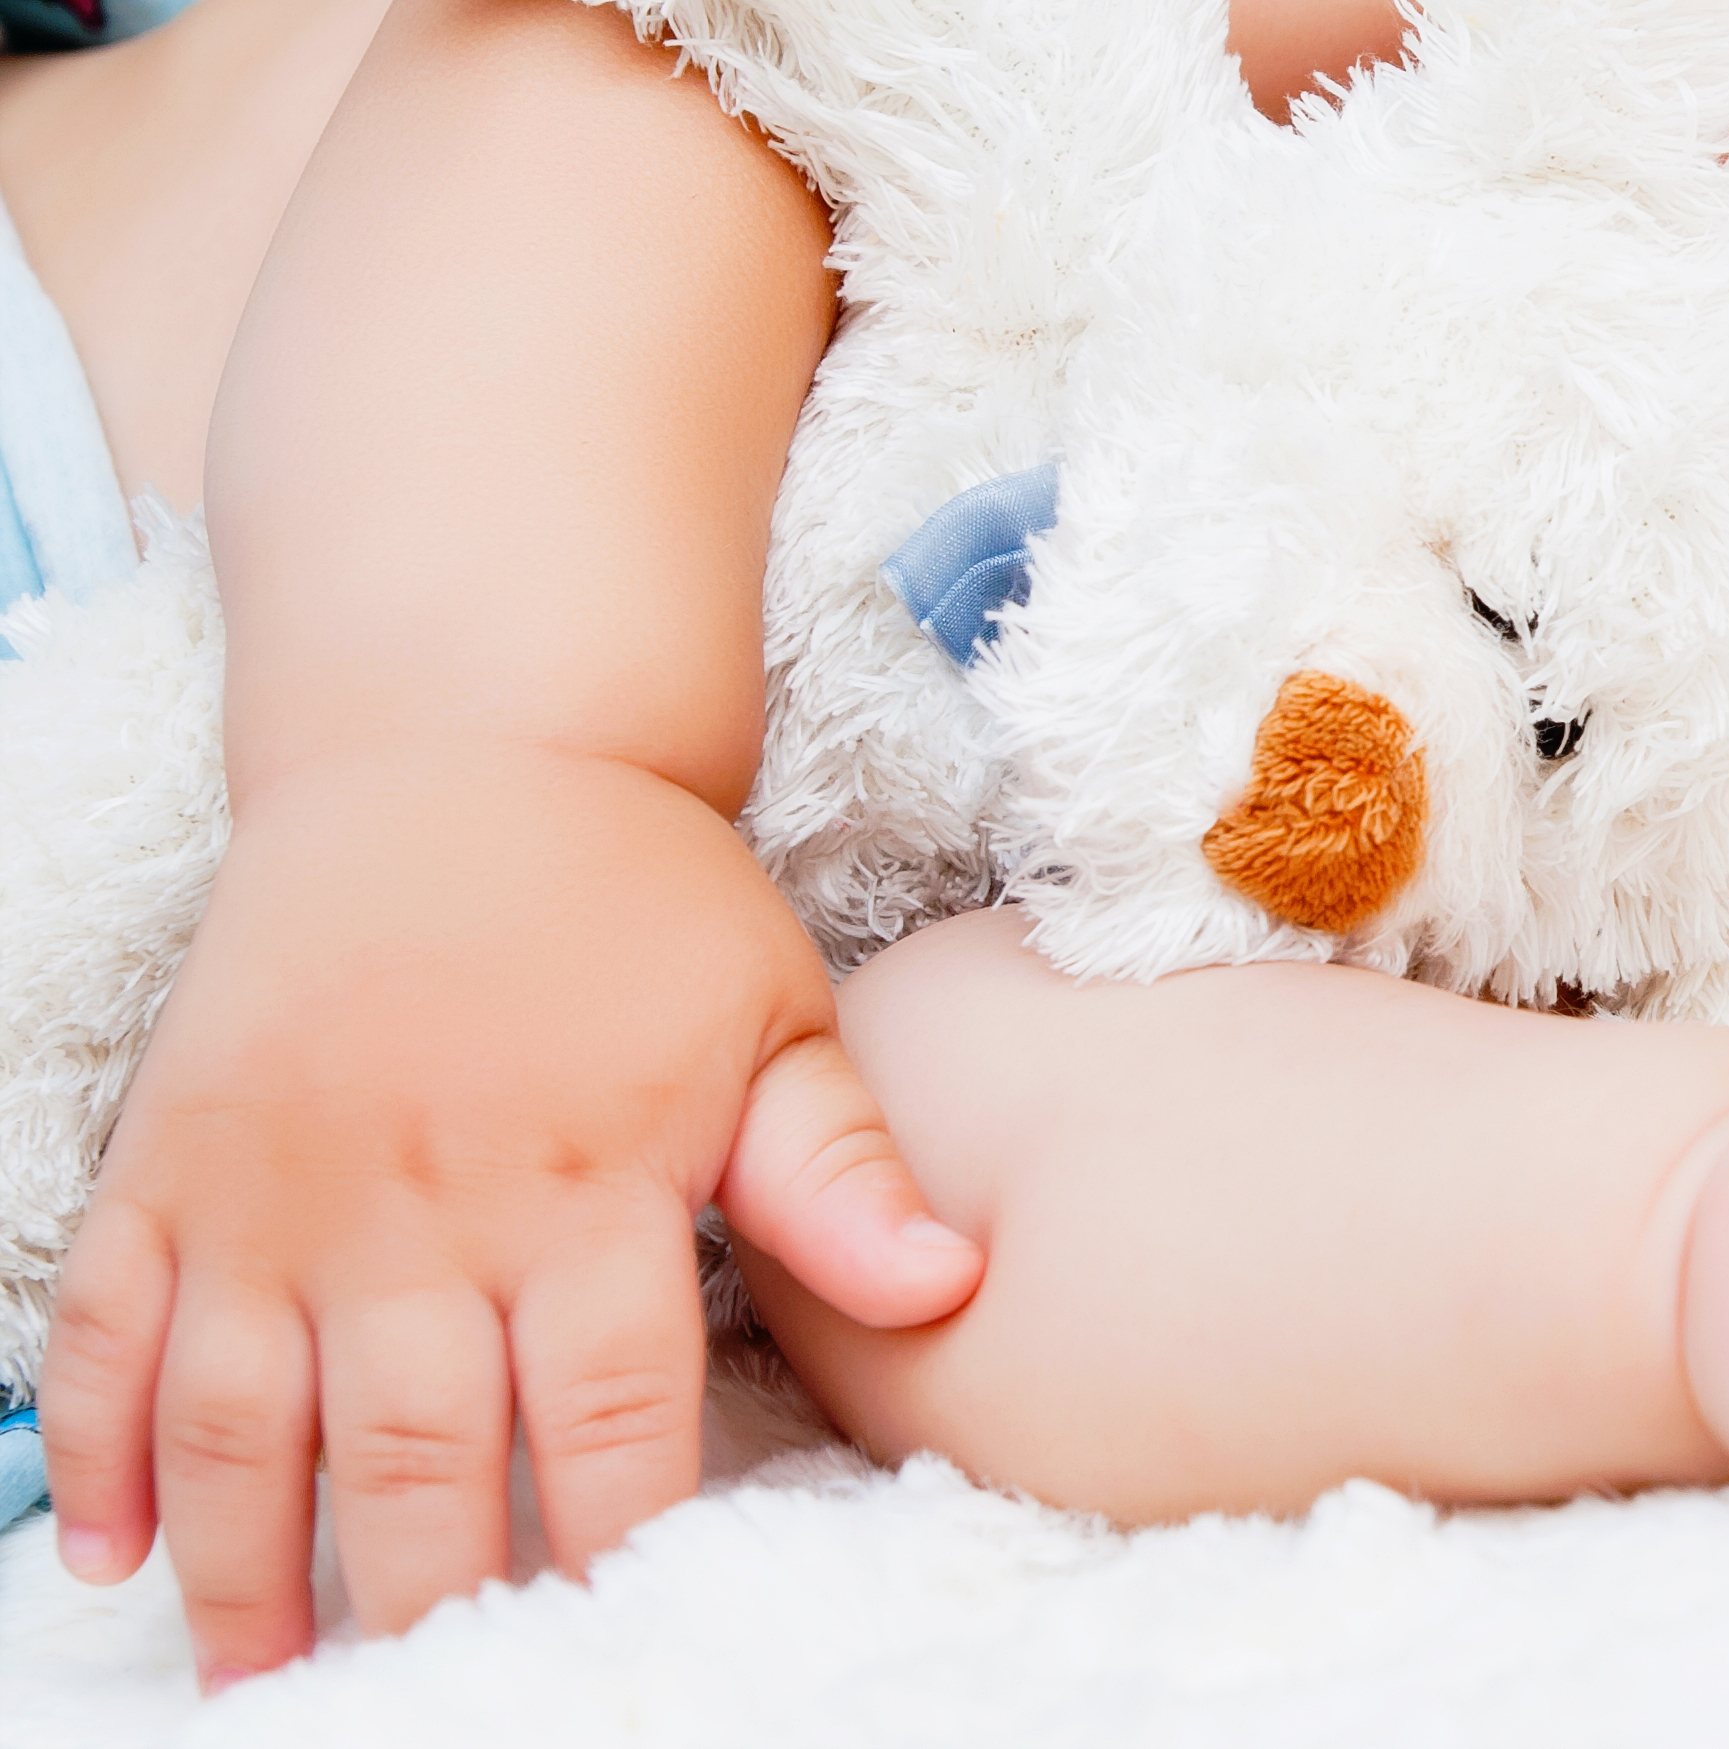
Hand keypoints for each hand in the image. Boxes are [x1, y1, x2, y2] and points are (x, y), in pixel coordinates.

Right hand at [33, 748, 982, 1687]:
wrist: (468, 750)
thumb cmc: (643, 903)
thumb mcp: (777, 1022)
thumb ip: (842, 1176)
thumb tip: (956, 1288)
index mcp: (587, 1188)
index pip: (603, 1417)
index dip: (608, 1543)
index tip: (619, 1638)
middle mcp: (421, 1207)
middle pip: (414, 1450)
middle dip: (418, 1594)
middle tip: (426, 1697)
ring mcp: (277, 1188)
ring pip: (243, 1420)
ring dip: (242, 1566)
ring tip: (261, 1675)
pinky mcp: (173, 1158)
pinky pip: (110, 1325)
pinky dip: (96, 1444)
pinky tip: (112, 1551)